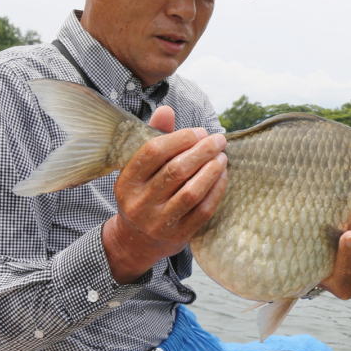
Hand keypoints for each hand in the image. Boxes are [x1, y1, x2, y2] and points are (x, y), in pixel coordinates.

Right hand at [102, 106, 227, 282]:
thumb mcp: (138, 169)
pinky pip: (203, 210)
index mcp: (127, 182)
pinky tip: (223, 176)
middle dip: (202, 151)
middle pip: (176, 171)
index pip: (153, 153)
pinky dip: (216, 190)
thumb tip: (167, 109)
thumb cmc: (142, 194)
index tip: (199, 132)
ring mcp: (159, 222)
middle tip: (218, 140)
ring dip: (212, 170)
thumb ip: (153, 138)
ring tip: (223, 156)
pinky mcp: (179, 235)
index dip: (180, 138)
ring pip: (191, 192)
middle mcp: (140, 203)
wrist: (136, 241)